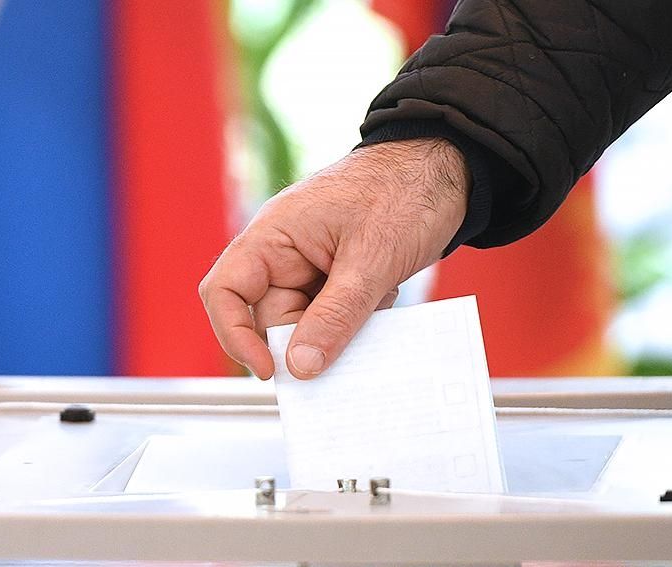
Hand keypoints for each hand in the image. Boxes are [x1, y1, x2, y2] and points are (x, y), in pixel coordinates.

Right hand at [199, 138, 469, 378]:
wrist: (446, 169)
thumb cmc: (404, 191)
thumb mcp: (371, 260)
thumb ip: (335, 315)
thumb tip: (300, 366)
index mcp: (274, 235)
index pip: (226, 291)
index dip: (235, 335)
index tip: (269, 371)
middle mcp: (284, 251)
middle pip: (271, 317)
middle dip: (307, 339)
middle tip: (347, 349)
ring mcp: (311, 264)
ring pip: (307, 322)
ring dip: (339, 330)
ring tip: (377, 308)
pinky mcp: (337, 275)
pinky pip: (333, 314)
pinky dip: (357, 320)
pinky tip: (384, 300)